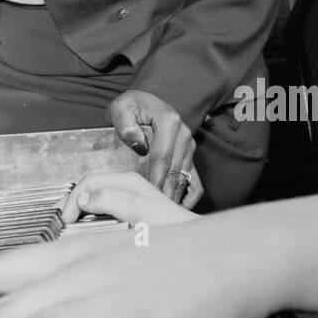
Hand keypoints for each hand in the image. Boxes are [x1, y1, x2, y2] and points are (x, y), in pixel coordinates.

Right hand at [59, 170, 197, 227]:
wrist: (194, 247)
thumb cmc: (173, 228)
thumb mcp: (141, 211)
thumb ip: (112, 200)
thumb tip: (83, 199)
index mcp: (127, 181)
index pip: (89, 182)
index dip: (73, 199)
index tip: (65, 219)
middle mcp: (126, 189)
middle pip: (89, 190)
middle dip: (71, 205)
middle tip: (58, 224)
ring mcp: (127, 203)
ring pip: (94, 203)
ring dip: (79, 214)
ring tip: (68, 229)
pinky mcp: (129, 218)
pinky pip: (102, 215)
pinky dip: (90, 223)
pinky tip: (86, 234)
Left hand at [106, 90, 201, 208]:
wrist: (147, 101)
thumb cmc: (132, 106)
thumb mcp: (122, 109)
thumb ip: (126, 124)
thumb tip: (138, 144)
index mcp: (169, 123)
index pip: (162, 157)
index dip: (154, 179)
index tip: (147, 198)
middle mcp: (184, 135)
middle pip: (174, 171)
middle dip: (164, 194)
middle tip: (152, 215)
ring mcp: (189, 146)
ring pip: (183, 178)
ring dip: (173, 197)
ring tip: (160, 216)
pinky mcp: (190, 156)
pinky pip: (195, 181)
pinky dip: (189, 196)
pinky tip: (177, 209)